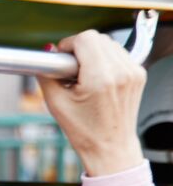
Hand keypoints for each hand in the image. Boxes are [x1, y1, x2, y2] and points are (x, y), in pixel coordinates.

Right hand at [41, 31, 147, 177]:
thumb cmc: (84, 130)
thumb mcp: (55, 102)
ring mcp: (134, 72)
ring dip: (93, 52)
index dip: (68, 44)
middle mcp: (122, 72)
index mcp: (101, 78)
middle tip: (71, 69)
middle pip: (97, 38)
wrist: (110, 147)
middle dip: (80, 48)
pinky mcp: (139, 74)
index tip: (62, 58)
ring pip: (109, 43)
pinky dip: (105, 58)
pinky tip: (97, 76)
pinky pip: (119, 53)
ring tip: (84, 74)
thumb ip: (46, 74)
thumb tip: (46, 54)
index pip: (86, 39)